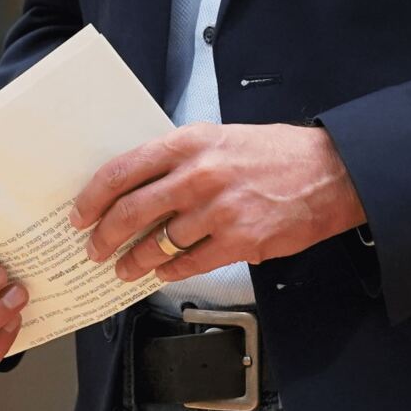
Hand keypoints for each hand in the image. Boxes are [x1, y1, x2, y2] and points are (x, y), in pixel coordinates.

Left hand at [72, 123, 366, 283]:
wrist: (330, 172)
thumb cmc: (276, 153)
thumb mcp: (221, 138)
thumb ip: (179, 158)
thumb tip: (137, 185)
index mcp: (190, 143)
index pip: (123, 170)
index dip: (94, 197)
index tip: (80, 213)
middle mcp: (200, 174)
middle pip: (131, 211)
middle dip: (104, 236)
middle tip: (94, 248)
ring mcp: (219, 210)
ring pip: (158, 243)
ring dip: (135, 260)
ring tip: (127, 267)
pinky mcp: (240, 241)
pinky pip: (189, 263)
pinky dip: (170, 271)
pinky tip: (163, 272)